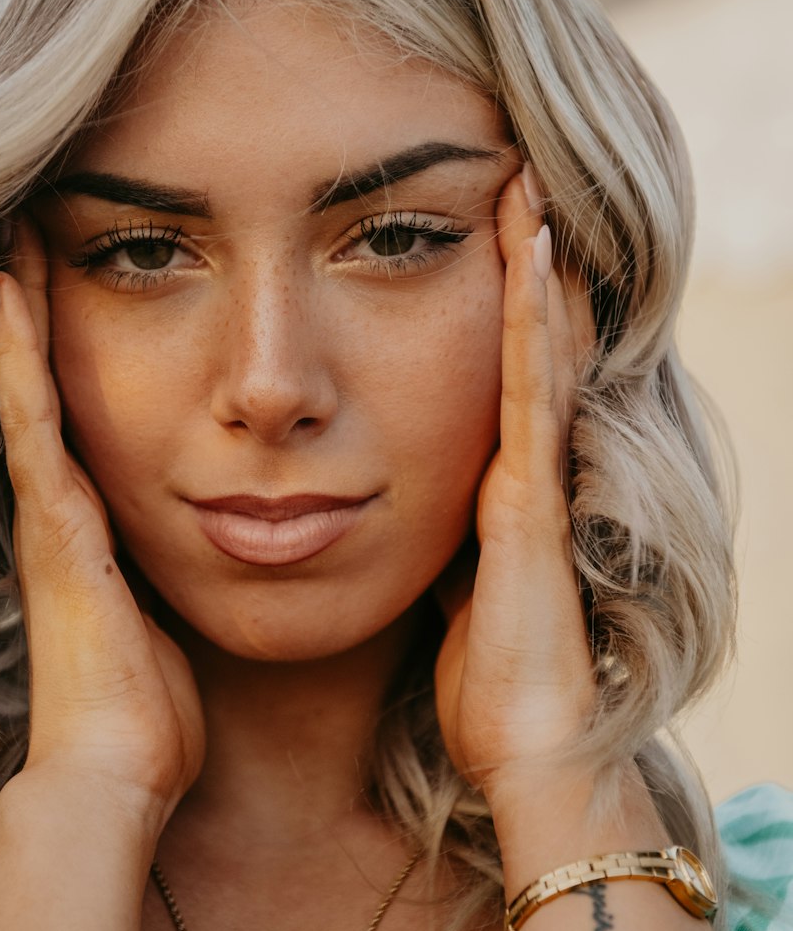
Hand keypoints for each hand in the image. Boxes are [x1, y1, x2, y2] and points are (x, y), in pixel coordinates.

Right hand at [0, 215, 205, 820]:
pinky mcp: (55, 528)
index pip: (75, 420)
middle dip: (36, 318)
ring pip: (28, 392)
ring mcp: (50, 518)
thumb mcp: (173, 622)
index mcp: (92, 531)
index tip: (72, 288)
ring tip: (10, 242)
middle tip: (26, 239)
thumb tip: (232, 546)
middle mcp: (60, 514)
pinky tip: (8, 295)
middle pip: (41, 393)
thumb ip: (179, 578)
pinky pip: (32, 425)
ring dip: (19, 318)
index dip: (67, 356)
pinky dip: (18, 359)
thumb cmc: (154, 710)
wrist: (119, 772)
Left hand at [433, 163, 598, 811]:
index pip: (498, 377)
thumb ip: (438, 545)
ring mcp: (536, 480)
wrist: (525, 747)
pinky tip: (529, 259)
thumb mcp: (449, 594)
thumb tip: (393, 514)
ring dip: (534, 271)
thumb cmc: (483, 683)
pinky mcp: (533, 500)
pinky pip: (529, 394)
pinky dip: (532, 322)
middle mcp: (524, 472)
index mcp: (498, 490)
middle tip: (518, 183)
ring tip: (529, 193)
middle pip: (527, 348)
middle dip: (526, 269)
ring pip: (537, 352)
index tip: (483, 236)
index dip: (501, 307)